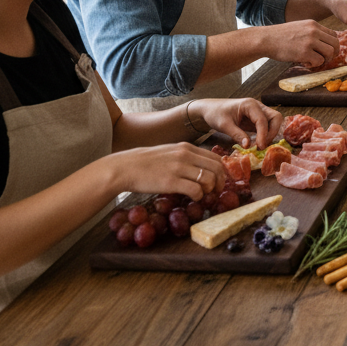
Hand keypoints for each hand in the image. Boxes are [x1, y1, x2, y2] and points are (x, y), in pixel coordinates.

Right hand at [108, 142, 225, 200]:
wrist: (125, 168)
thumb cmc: (146, 162)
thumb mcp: (170, 152)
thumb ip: (186, 157)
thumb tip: (202, 167)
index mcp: (187, 147)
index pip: (215, 158)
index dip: (221, 171)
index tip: (218, 180)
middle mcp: (186, 155)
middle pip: (216, 168)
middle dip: (220, 182)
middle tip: (215, 191)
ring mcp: (179, 168)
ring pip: (209, 179)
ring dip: (209, 190)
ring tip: (202, 194)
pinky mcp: (171, 182)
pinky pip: (196, 190)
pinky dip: (199, 196)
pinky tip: (193, 198)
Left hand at [192, 98, 283, 148]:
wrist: (210, 110)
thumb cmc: (215, 114)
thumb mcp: (224, 125)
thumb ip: (236, 135)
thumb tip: (249, 146)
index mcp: (250, 105)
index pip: (262, 120)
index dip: (263, 134)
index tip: (260, 147)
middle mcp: (258, 107)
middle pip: (275, 117)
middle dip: (272, 132)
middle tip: (262, 145)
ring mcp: (258, 112)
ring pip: (274, 122)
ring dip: (270, 134)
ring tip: (260, 146)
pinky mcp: (256, 120)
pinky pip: (267, 127)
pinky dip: (265, 135)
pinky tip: (257, 144)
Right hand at [259, 19, 339, 66]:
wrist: (266, 39)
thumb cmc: (280, 36)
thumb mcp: (299, 27)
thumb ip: (312, 33)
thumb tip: (324, 44)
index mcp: (313, 24)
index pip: (333, 34)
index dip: (332, 45)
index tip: (327, 51)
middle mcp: (314, 31)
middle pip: (335, 43)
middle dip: (333, 53)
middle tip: (325, 59)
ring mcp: (310, 41)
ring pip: (330, 53)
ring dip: (324, 60)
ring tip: (313, 61)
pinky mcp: (304, 52)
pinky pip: (319, 61)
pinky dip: (314, 64)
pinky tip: (305, 62)